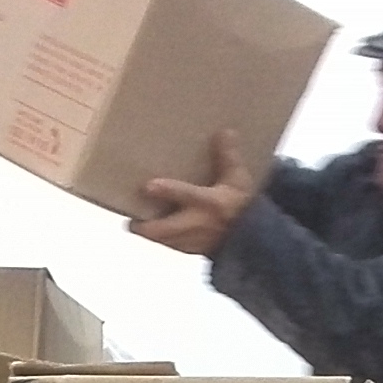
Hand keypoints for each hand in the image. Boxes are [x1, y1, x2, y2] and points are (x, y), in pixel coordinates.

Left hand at [128, 129, 254, 256]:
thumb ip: (229, 157)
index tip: (147, 186)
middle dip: (144, 226)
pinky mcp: (190, 250)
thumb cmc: (243, 206)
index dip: (166, 192)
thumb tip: (224, 131)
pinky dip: (161, 240)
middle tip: (129, 220)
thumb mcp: (239, 179)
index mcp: (209, 203)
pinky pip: (170, 246)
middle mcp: (196, 224)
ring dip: (150, 234)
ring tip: (136, 224)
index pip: (185, 196)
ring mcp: (192, 241)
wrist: (253, 240)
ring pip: (163, 241)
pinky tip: (154, 231)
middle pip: (163, 230)